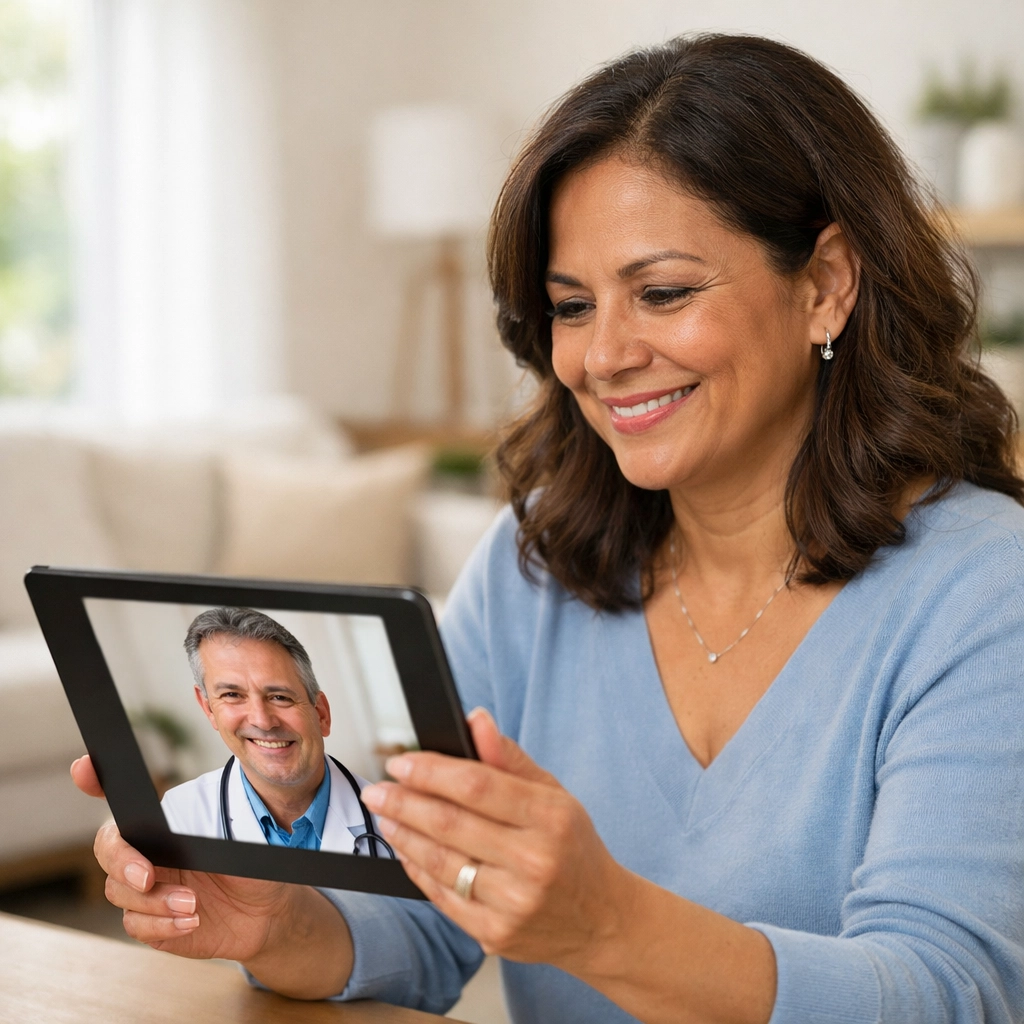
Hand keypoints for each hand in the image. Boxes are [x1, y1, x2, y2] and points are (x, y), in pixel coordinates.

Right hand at [71, 755, 289, 959]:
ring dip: (154, 901)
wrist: (267, 913)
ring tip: (193, 904)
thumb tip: (192, 835)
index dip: (95, 780)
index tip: (83, 767)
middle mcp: (148, 855)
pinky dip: (163, 925)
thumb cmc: (252, 868)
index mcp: (165, 827)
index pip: (124, 801)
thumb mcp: (245, 842)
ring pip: (120, 893)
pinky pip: (137, 925)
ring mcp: (146, 890)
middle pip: (109, 850)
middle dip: (122, 862)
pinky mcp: (151, 924)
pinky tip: (191, 921)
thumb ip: (217, 834)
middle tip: (147, 876)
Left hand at [360, 709, 635, 972]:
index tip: (402, 763)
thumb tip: (475, 720)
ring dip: (403, 835)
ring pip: (440, 862)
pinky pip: (442, 896)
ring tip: (385, 816)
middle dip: (404, 802)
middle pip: (450, 824)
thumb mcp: (554, 794)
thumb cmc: (573, 849)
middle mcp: (533, 861)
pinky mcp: (495, 934)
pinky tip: (406, 850)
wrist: (601, 920)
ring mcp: (513, 902)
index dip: (431, 772)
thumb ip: (508, 758)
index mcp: (551, 818)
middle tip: (377, 789)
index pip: (477, 786)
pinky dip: (417, 870)